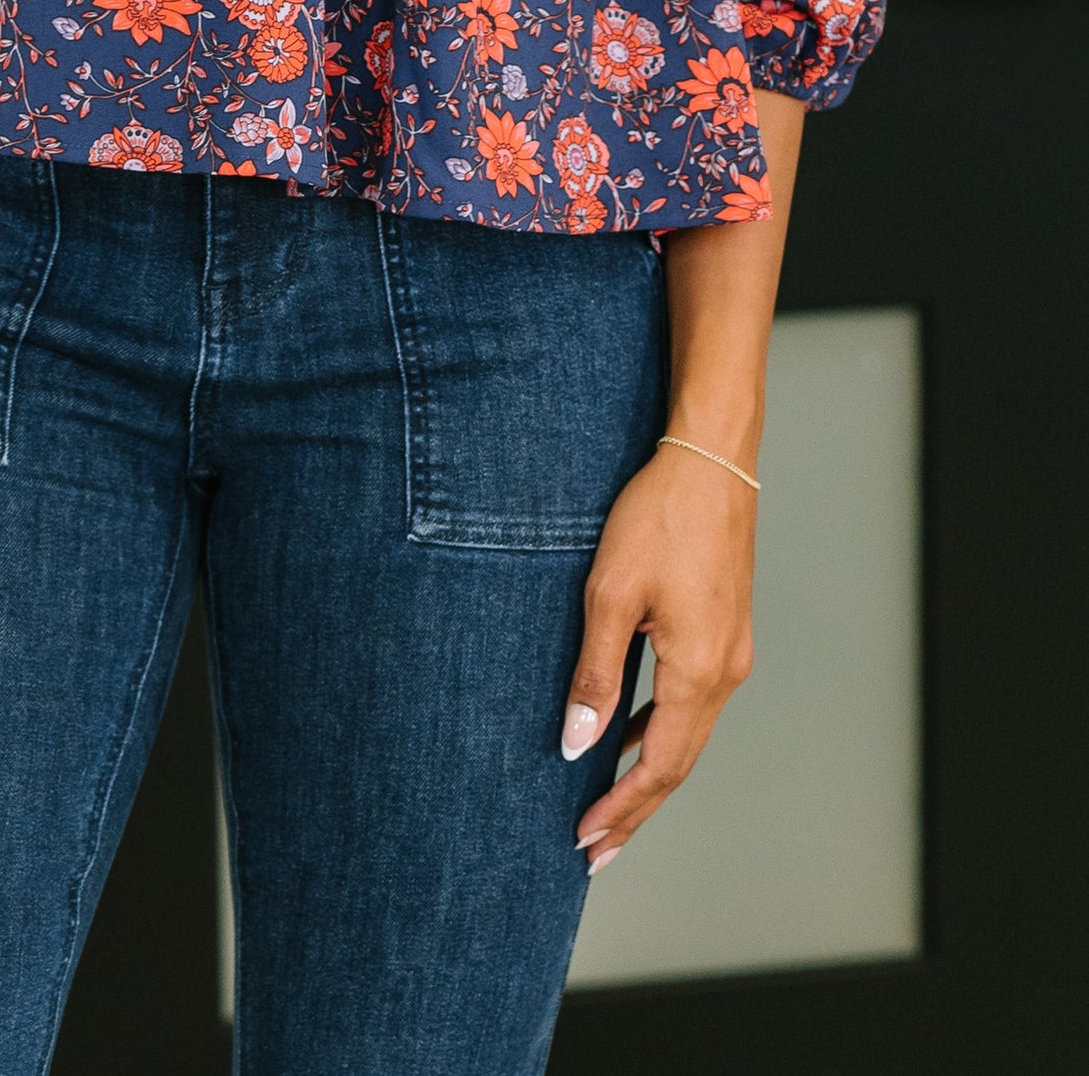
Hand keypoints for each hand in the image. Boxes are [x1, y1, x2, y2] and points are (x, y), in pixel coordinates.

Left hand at [561, 440, 756, 870]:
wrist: (711, 460)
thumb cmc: (659, 516)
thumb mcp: (611, 594)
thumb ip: (596, 672)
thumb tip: (576, 742)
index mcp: (699, 671)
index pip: (660, 766)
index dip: (623, 809)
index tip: (587, 840)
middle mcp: (726, 672)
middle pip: (679, 762)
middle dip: (636, 808)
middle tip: (595, 847)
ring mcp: (732, 651)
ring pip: (688, 734)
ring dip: (648, 771)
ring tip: (608, 804)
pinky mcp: (726, 630)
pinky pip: (693, 700)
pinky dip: (661, 729)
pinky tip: (630, 731)